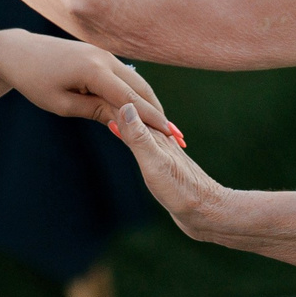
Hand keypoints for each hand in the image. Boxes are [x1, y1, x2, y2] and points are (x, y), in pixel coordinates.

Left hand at [0, 30, 181, 139]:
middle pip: (140, 89)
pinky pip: (124, 77)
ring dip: (150, 103)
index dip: (153, 118)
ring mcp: (104, 54)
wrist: (19, 53)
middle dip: (159, 113)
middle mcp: (104, 58)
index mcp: (94, 71)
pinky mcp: (100, 55)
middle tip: (177, 137)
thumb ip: (95, 111)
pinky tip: (144, 111)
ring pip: (135, 82)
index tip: (171, 135)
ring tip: (165, 128)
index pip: (131, 98)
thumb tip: (125, 121)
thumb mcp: (62, 104)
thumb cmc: (35, 81)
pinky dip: (137, 94)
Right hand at [101, 99, 231, 239]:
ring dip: (120, 115)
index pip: (130, 107)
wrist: (206, 213)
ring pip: (135, 125)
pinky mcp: (160, 163)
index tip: (89, 83)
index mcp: (155, 134)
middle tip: (89, 88)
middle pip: (132, 113)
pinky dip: (127, 133)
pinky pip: (138, 140)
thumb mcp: (154, 163)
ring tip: (102, 104)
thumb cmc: (181, 191)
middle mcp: (158, 137)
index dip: (111, 95)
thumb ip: (139, 137)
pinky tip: (124, 135)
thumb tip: (125, 104)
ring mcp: (160, 149)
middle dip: (114, 101)